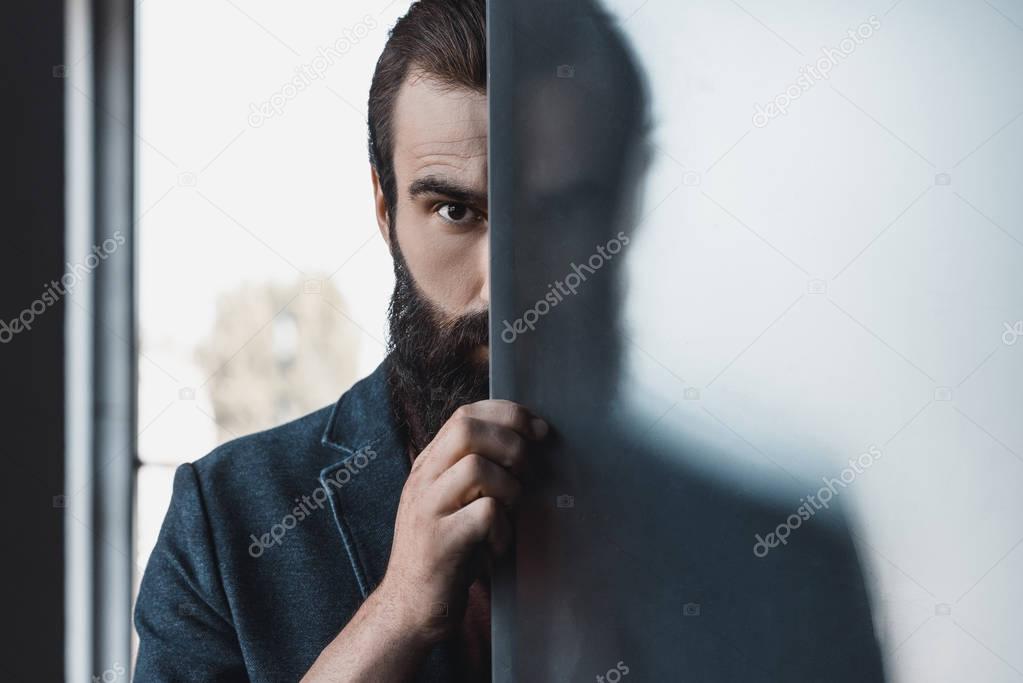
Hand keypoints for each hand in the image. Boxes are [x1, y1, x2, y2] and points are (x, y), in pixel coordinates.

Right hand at [375, 399, 547, 644]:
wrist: (408, 606)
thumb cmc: (445, 551)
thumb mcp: (453, 501)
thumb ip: (474, 471)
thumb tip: (528, 442)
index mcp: (428, 465)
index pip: (465, 414)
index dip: (508, 414)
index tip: (538, 429)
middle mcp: (423, 480)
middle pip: (466, 429)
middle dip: (511, 442)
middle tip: (530, 469)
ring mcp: (427, 510)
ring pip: (477, 467)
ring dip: (510, 488)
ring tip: (511, 514)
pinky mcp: (440, 543)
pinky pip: (486, 514)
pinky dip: (504, 530)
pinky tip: (499, 547)